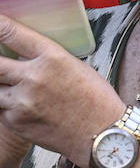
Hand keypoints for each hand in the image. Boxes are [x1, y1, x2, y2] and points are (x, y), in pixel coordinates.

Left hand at [0, 15, 125, 164]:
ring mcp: (21, 100)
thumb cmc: (95, 99)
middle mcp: (33, 76)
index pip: (11, 34)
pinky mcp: (15, 120)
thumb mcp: (75, 67)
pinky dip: (3, 103)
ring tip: (11, 84)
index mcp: (53, 57)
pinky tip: (18, 103)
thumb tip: (21, 53)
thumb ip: (46, 59)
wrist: (101, 134)